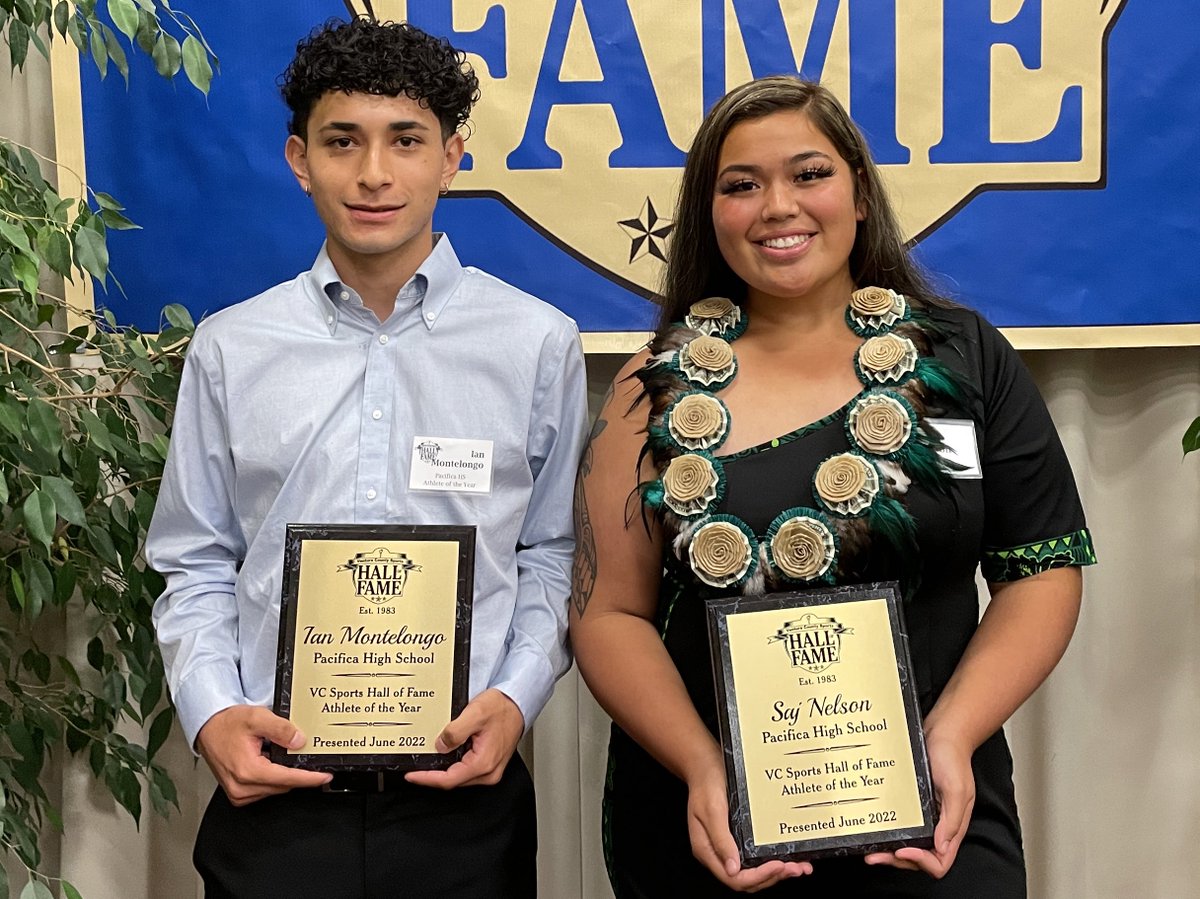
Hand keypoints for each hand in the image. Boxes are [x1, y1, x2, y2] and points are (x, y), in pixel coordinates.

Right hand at [196, 705, 331, 805]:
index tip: (325, 776)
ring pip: (275, 789)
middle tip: (305, 756)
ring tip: (278, 754)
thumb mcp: (257, 717)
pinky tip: (269, 763)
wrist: (208, 728)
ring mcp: (239, 793)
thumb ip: (281, 729)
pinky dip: (272, 779)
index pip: (288, 779)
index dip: (310, 778)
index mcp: (248, 771)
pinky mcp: (238, 794)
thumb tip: (299, 741)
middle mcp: (242, 787)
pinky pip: (264, 790)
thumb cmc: (226, 723)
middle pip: (283, 785)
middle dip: (297, 773)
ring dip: (283, 775)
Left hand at [404, 688, 524, 788]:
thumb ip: (455, 732)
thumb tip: (440, 745)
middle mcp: (489, 772)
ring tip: (429, 758)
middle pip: (453, 780)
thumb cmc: (502, 707)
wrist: (518, 703)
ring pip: (459, 776)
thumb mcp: (475, 713)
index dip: (427, 778)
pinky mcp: (490, 764)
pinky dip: (454, 763)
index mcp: (483, 763)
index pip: (448, 779)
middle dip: (433, 774)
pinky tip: (447, 753)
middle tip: (416, 766)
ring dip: (443, 768)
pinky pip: (467, 770)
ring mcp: (490, 770)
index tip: (411, 775)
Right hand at [687, 755, 811, 890]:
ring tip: (798, 867)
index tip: (778, 866)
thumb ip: (721, 840)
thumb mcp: (712, 810)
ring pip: (754, 872)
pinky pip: (756, 858)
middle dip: (773, 877)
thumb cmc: (706, 785)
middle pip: (747, 880)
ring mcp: (729, 848)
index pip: (734, 878)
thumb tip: (732, 869)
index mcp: (707, 850)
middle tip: (795, 868)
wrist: (705, 765)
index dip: (758, 876)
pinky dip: (773, 861)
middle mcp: (719, 853)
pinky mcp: (738, 840)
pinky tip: (789, 858)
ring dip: (776, 873)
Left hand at [863, 731, 974, 877]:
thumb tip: (941, 846)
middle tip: (874, 856)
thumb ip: (952, 820)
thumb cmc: (952, 757)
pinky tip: (874, 828)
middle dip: (897, 861)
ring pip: (908, 845)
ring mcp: (924, 817)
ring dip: (889, 851)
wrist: (942, 733)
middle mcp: (938, 826)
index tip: (904, 850)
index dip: (922, 862)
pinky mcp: (912, 806)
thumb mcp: (957, 788)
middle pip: (919, 858)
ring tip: (870, 850)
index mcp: (951, 827)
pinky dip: (888, 832)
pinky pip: (901, 826)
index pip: (940, 861)